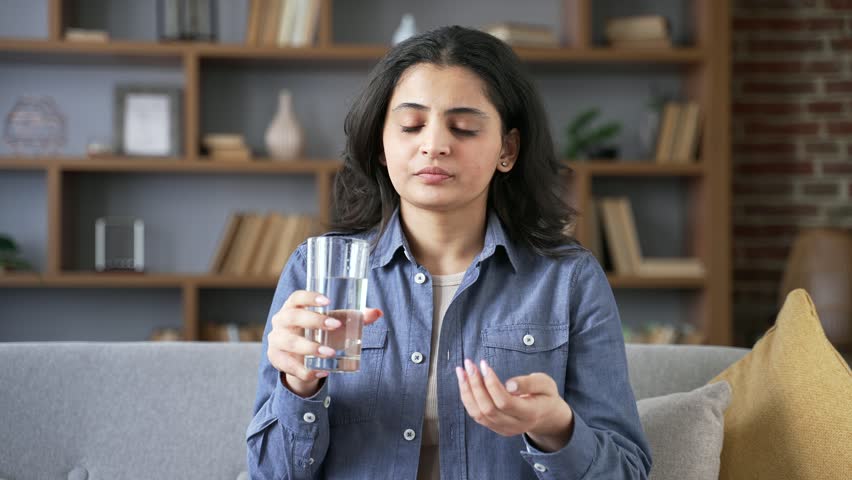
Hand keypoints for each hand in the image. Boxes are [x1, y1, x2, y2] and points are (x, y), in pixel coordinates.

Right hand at [267, 289, 382, 397]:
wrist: (300, 357)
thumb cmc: (318, 332)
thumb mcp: (334, 322)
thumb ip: (354, 317)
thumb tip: (377, 312)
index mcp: (293, 306)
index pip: (296, 297)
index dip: (309, 297)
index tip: (328, 301)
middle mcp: (281, 321)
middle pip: (292, 317)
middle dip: (314, 321)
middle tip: (336, 326)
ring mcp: (276, 341)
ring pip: (289, 342)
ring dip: (311, 348)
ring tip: (331, 353)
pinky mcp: (277, 360)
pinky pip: (290, 366)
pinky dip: (306, 370)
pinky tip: (323, 371)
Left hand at [456, 359, 574, 452]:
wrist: (547, 417)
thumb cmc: (545, 396)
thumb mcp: (545, 384)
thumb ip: (529, 384)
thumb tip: (508, 385)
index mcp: (530, 413)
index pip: (504, 402)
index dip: (491, 383)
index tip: (484, 364)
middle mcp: (515, 425)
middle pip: (488, 408)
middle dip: (475, 385)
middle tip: (469, 364)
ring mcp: (503, 428)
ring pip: (478, 414)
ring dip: (467, 391)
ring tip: (461, 371)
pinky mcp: (495, 427)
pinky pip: (476, 415)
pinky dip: (468, 398)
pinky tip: (464, 382)